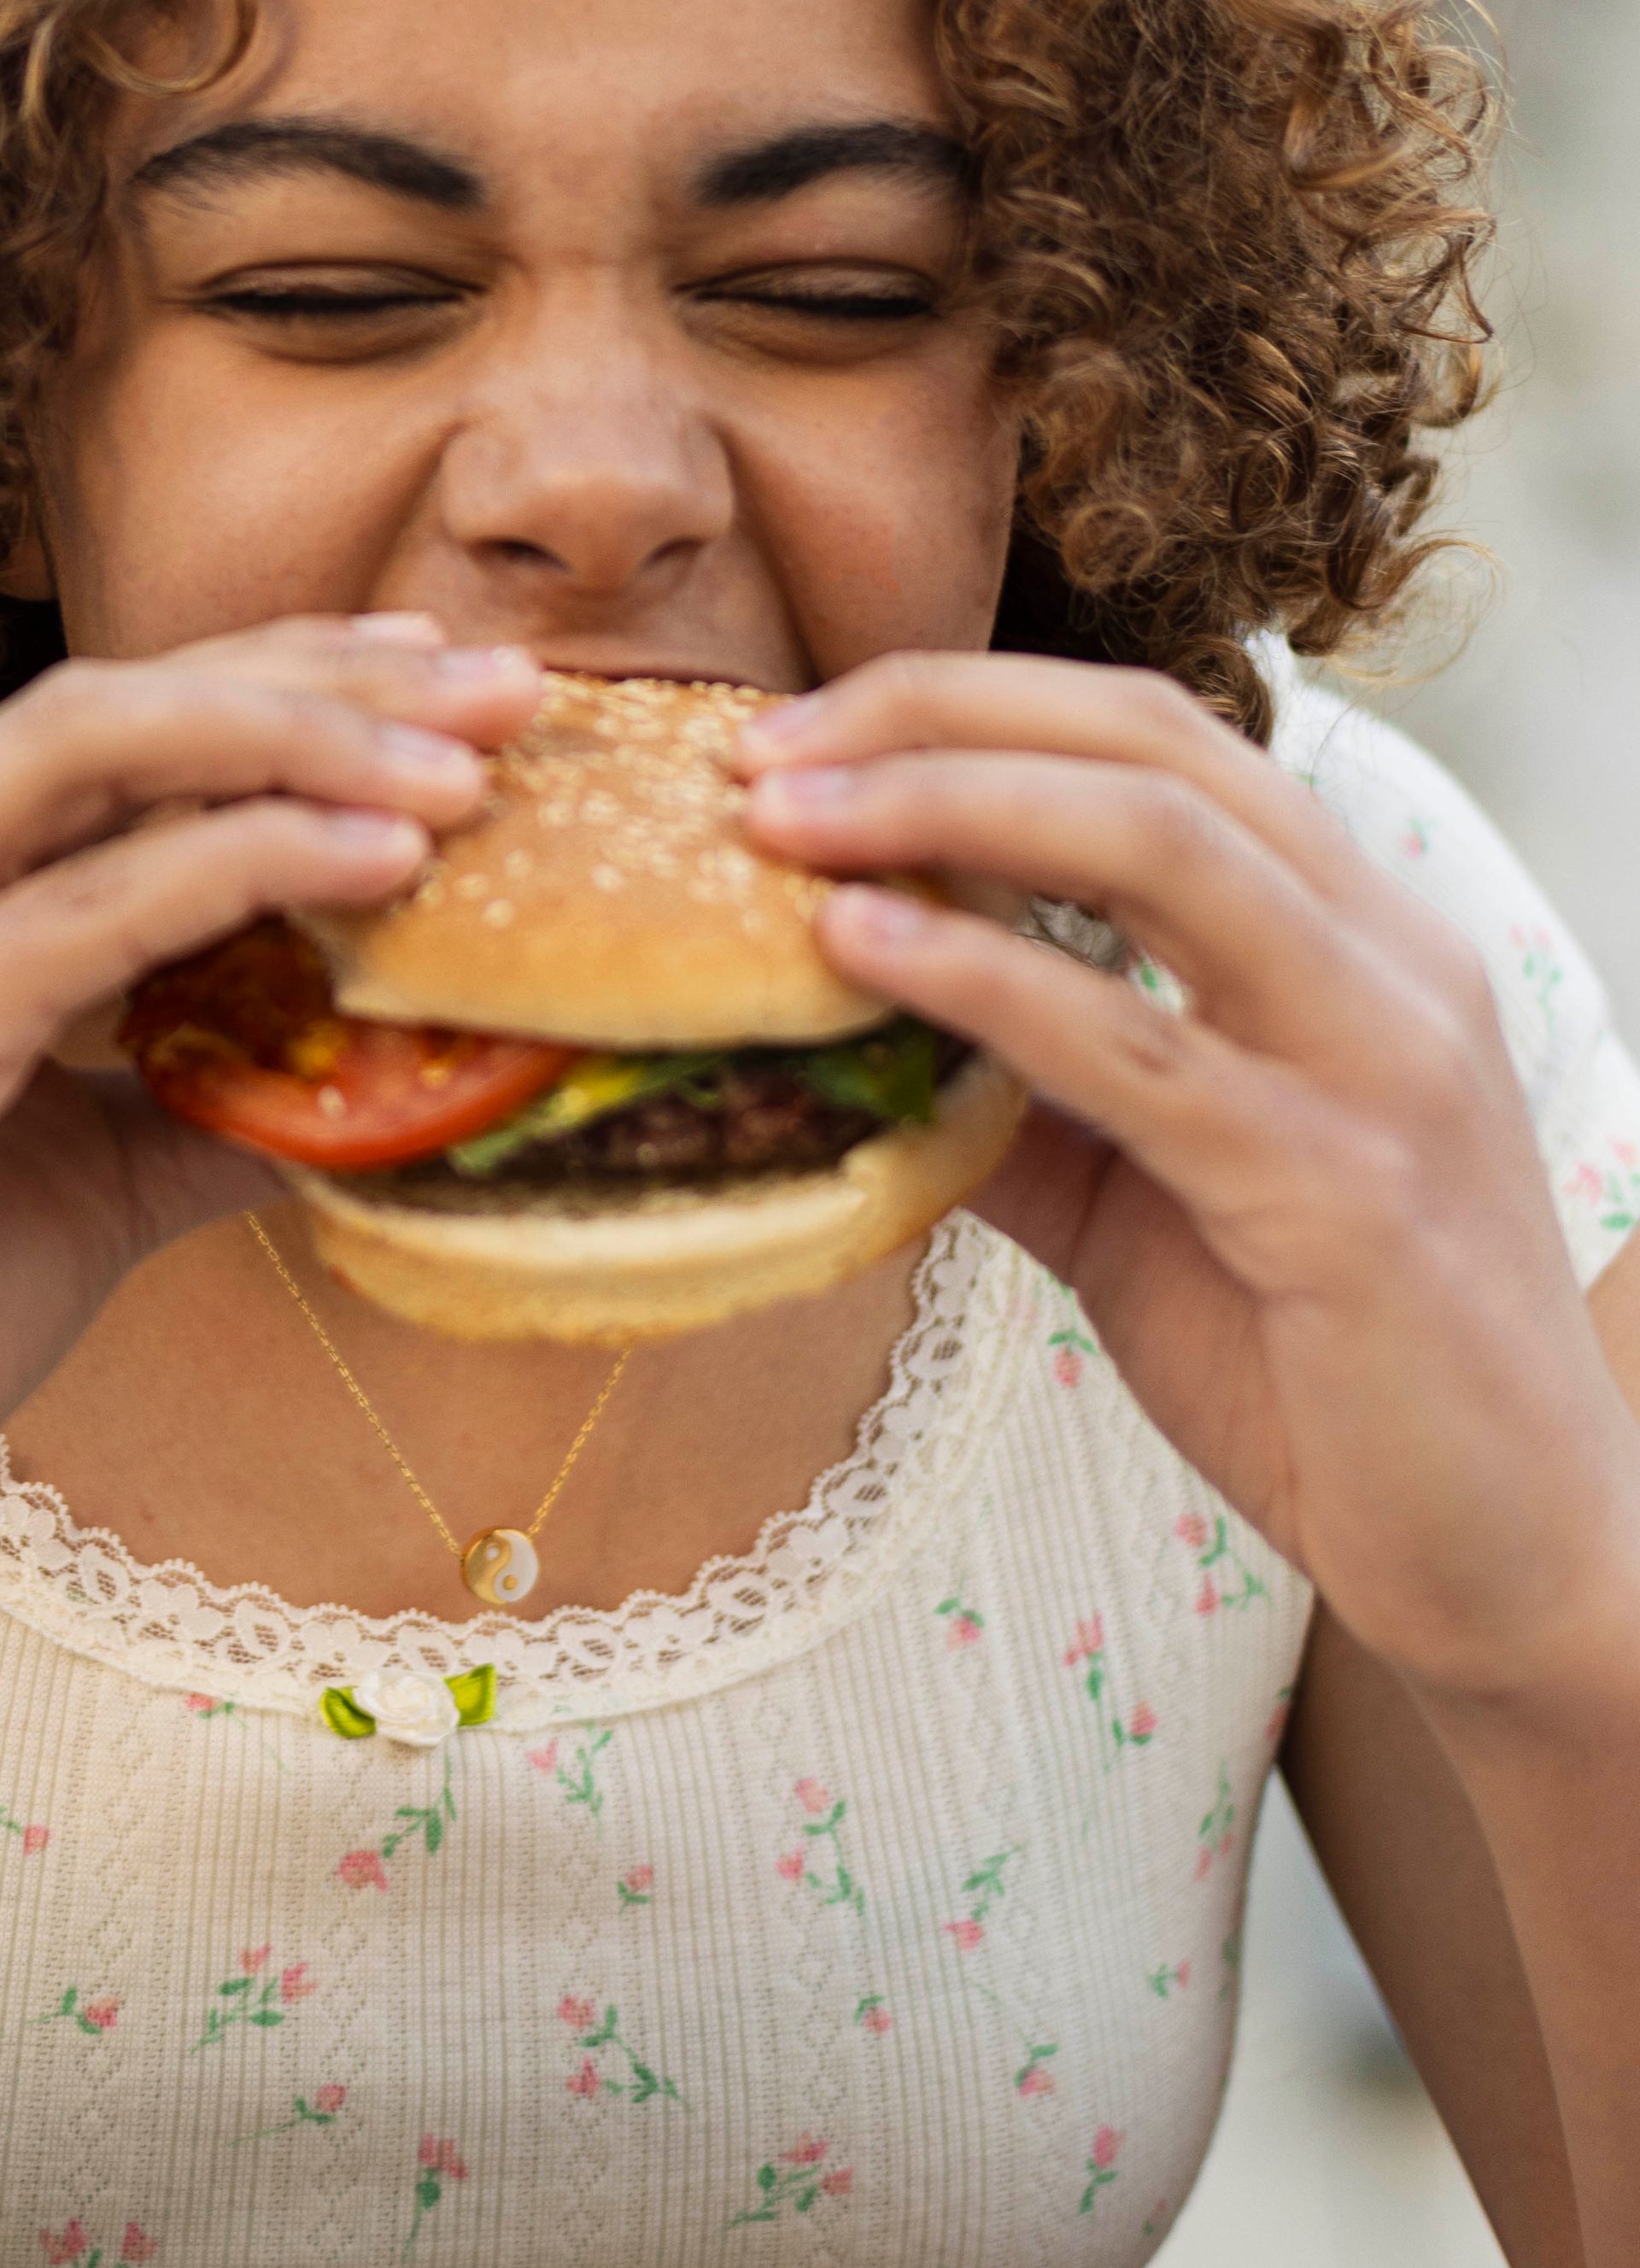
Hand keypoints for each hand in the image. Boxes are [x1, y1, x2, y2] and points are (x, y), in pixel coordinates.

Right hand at [0, 618, 537, 1629]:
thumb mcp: (82, 1186)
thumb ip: (207, 1102)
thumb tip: (388, 1075)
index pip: (99, 726)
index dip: (277, 681)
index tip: (439, 687)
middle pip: (109, 699)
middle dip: (318, 675)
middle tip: (506, 686)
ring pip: (95, 752)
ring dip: (303, 742)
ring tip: (469, 767)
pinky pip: (91, 908)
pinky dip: (247, 865)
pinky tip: (379, 866)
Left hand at [741, 656, 1639, 1708]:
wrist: (1508, 1563)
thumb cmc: (1330, 1375)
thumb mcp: (1146, 1202)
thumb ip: (1023, 1102)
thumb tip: (846, 1038)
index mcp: (1358, 934)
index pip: (1155, 734)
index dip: (967, 704)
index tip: (800, 731)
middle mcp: (1392, 959)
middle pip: (1148, 745)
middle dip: (933, 719)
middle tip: (758, 753)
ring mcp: (1381, 1064)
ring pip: (1156, 847)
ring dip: (942, 808)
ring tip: (780, 824)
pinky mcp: (1343, 1195)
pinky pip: (1139, 1046)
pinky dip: (984, 979)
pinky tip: (860, 954)